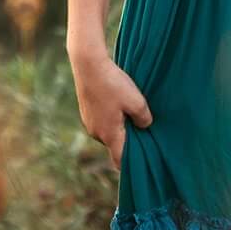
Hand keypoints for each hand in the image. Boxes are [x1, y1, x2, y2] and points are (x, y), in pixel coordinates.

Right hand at [68, 41, 152, 170]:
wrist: (89, 65)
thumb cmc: (113, 84)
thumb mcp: (137, 102)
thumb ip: (144, 119)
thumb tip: (144, 126)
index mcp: (109, 135)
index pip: (119, 159)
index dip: (130, 164)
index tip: (141, 164)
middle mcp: (96, 133)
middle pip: (115, 144)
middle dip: (129, 139)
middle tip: (143, 128)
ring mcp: (89, 122)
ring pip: (109, 130)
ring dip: (120, 125)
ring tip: (131, 110)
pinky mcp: (86, 111)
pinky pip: (102, 120)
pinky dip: (112, 116)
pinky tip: (118, 101)